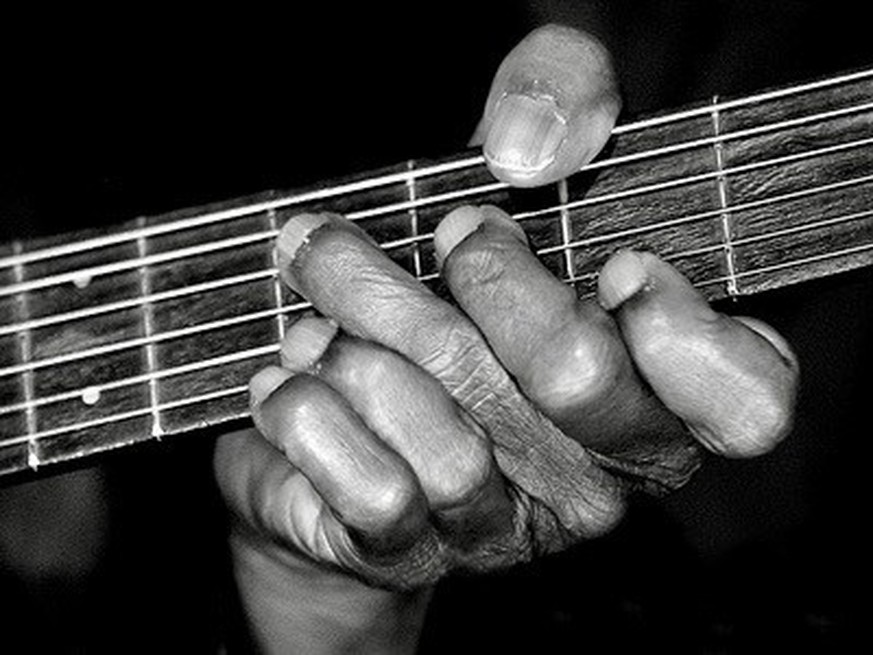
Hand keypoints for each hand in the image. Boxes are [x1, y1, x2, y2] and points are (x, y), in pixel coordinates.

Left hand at [213, 23, 797, 652]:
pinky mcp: (412, 552)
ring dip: (364, 323)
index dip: (687, 333)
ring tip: (329, 288)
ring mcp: (507, 525)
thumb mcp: (518, 153)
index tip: (616, 266)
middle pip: (571, 376)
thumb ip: (560, 96)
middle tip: (449, 229)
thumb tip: (526, 150)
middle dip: (488, 273)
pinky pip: (371, 483)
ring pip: (448, 432)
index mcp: (654, 389)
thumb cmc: (448, 272)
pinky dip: (311, 406)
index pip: (746, 403)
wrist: (329, 381)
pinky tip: (299, 370)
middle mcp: (596, 472)